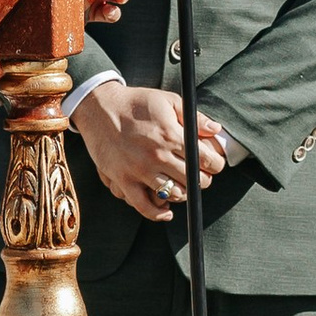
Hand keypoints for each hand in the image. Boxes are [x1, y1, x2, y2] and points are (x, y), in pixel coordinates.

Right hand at [73, 80, 229, 221]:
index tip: (214, 164)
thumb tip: (217, 130)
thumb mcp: (168, 101)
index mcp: (170, 135)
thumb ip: (194, 117)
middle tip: (200, 174)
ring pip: (173, 195)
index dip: (216, 164)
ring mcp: (139, 170)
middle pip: (194, 180)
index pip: (206, 160)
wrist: (99, 107)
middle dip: (203, 179)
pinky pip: (144, 207)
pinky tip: (166, 211)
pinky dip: (158, 214)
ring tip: (183, 184)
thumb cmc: (136, 102)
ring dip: (183, 193)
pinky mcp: (123, 180)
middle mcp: (157, 156)